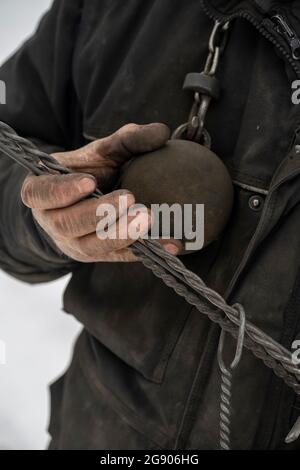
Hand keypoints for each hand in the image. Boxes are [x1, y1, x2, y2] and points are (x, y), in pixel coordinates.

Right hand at [21, 123, 181, 261]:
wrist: (93, 198)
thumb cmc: (91, 169)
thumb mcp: (103, 151)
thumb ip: (127, 140)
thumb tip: (161, 132)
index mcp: (42, 192)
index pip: (41, 194)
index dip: (61, 191)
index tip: (89, 181)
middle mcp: (52, 222)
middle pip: (68, 224)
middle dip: (99, 213)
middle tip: (130, 197)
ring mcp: (74, 244)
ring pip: (91, 246)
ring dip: (120, 234)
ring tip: (148, 218)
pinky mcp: (98, 256)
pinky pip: (120, 257)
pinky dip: (146, 250)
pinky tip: (171, 243)